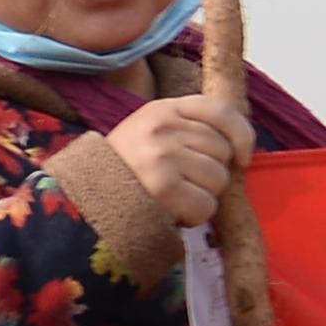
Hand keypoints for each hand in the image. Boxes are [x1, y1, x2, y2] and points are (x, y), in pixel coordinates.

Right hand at [103, 90, 252, 230]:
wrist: (82, 202)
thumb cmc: (127, 171)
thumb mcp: (152, 134)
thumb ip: (190, 131)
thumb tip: (241, 148)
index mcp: (162, 109)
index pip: (220, 110)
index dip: (241, 135)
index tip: (242, 156)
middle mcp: (162, 127)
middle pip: (223, 151)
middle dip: (211, 173)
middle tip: (179, 183)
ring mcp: (162, 155)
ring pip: (219, 180)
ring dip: (203, 196)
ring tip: (172, 196)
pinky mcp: (163, 186)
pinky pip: (207, 205)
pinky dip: (194, 216)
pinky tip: (171, 212)